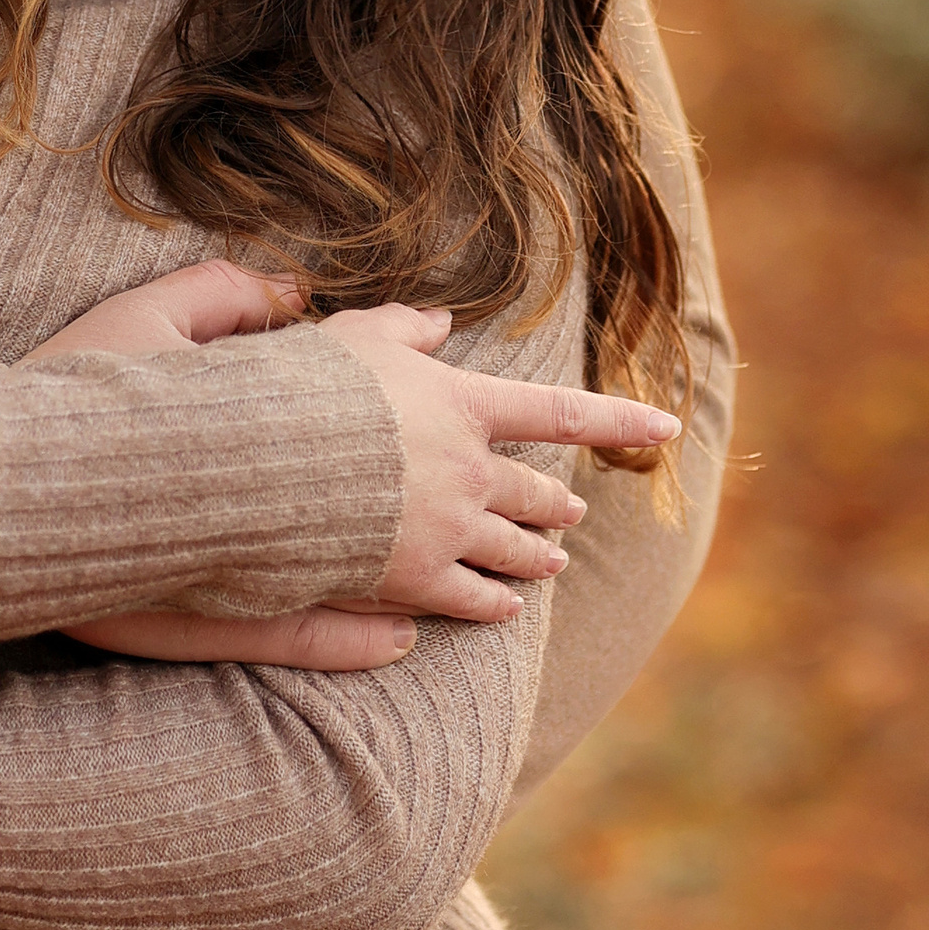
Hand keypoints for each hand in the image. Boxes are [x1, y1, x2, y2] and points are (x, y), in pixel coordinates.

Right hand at [319, 310, 681, 622]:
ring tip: (552, 560)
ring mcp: (448, 528)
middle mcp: (469, 468)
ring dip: (537, 554)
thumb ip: (404, 326)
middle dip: (556, 502)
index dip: (618, 418)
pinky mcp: (416, 577)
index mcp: (462, 404)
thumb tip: (441, 321)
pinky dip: (496, 602)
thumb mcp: (356, 335)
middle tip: (572, 510)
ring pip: (514, 548)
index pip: (559, 412)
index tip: (665, 425)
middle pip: (534, 490)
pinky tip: (507, 608)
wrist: (263, 460)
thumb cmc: (306, 385)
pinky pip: (472, 598)